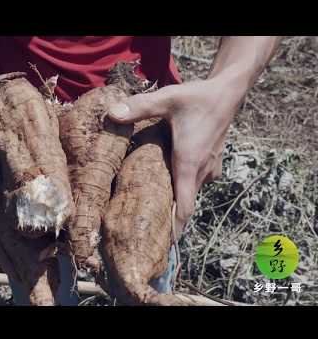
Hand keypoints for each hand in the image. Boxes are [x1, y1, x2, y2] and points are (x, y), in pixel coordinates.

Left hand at [108, 76, 242, 234]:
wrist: (228, 91)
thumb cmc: (198, 97)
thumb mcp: (166, 99)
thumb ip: (139, 107)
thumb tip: (110, 115)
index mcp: (189, 163)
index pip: (184, 206)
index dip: (175, 228)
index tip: (164, 247)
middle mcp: (202, 171)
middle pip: (184, 202)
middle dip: (168, 216)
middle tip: (147, 227)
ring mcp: (210, 167)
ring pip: (190, 191)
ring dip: (175, 199)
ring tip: (152, 206)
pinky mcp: (212, 161)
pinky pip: (195, 181)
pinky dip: (182, 185)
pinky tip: (166, 178)